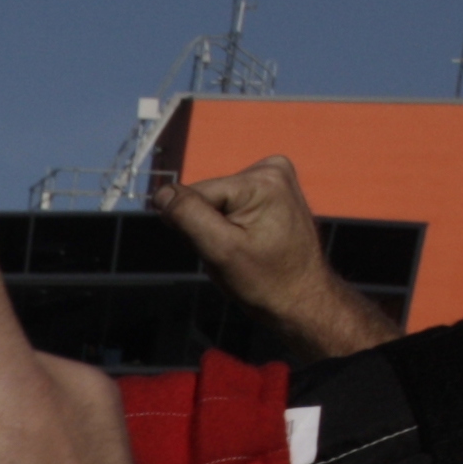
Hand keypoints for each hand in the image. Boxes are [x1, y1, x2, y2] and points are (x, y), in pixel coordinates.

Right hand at [147, 153, 402, 359]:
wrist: (301, 296)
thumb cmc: (265, 280)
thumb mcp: (220, 251)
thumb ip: (188, 216)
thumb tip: (161, 193)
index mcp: (262, 179)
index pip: (195, 195)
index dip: (194, 227)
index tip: (220, 249)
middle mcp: (271, 168)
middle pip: (207, 196)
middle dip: (209, 226)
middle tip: (234, 252)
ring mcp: (275, 176)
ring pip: (216, 201)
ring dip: (219, 228)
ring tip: (244, 248)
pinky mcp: (274, 188)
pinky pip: (231, 203)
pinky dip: (231, 224)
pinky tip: (250, 239)